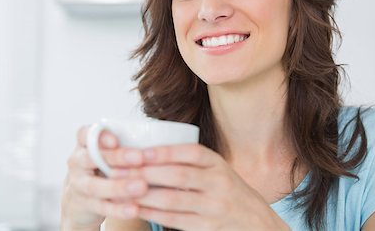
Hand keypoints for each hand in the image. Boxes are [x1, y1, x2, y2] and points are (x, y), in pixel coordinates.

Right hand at [61, 126, 148, 230]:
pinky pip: (101, 207)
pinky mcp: (84, 204)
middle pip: (91, 157)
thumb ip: (124, 146)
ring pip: (95, 186)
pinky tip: (134, 209)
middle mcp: (77, 162)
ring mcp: (78, 184)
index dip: (99, 136)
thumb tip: (159, 142)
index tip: (116, 140)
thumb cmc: (102, 168)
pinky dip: (118, 209)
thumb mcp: (107, 153)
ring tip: (141, 187)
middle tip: (139, 158)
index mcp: (84, 145)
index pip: (84, 134)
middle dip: (116, 157)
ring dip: (119, 186)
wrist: (80, 199)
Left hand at [111, 144, 288, 230]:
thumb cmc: (226, 189)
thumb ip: (190, 160)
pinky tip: (136, 208)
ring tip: (121, 189)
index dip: (164, 151)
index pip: (191, 152)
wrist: (255, 220)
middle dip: (146, 172)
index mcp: (217, 163)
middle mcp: (218, 182)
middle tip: (120, 170)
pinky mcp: (207, 227)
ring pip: (173, 199)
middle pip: (178, 175)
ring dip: (144, 195)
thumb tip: (148, 150)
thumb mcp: (215, 168)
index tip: (140, 151)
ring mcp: (214, 207)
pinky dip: (153, 214)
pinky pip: (175, 220)